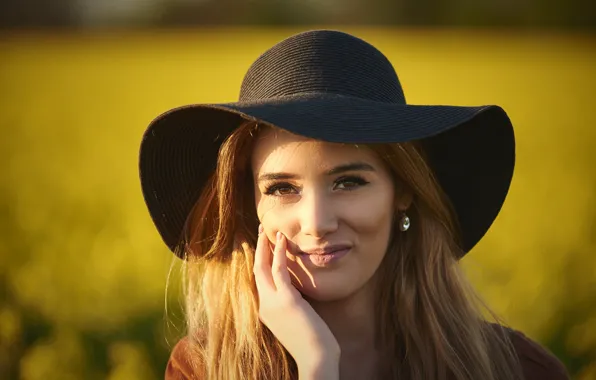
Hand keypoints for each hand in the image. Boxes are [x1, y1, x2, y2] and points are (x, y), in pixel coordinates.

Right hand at [253, 225, 339, 375]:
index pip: (260, 282)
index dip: (261, 262)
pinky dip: (279, 253)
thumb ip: (293, 307)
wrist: (316, 360)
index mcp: (266, 312)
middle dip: (258, 250)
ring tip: (268, 230)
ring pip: (263, 267)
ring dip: (265, 246)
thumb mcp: (298, 322)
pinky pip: (279, 270)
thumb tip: (299, 294)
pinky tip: (282, 240)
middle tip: (261, 231)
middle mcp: (264, 306)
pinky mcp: (286, 300)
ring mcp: (273, 303)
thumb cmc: (313, 344)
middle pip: (256, 271)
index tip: (265, 247)